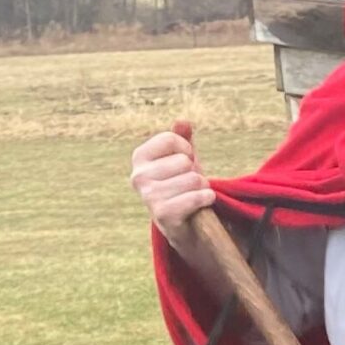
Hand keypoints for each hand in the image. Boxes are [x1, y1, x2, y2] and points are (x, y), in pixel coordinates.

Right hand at [130, 118, 212, 236]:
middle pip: (184, 161)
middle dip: (195, 172)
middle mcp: (138, 176)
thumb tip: (183, 122)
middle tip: (188, 185)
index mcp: (139, 157)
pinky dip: (206, 198)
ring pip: (193, 179)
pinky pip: (197, 197)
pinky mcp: (163, 214)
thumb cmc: (181, 184)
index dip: (187, 150)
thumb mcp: (180, 158)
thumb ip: (181, 138)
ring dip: (202, 187)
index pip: (171, 139)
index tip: (185, 163)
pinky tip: (200, 204)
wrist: (183, 222)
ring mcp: (149, 196)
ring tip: (193, 195)